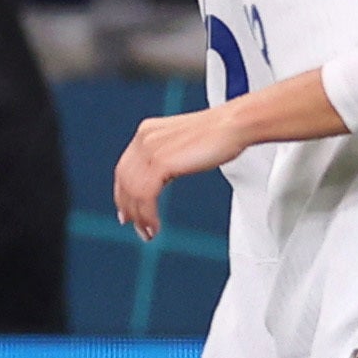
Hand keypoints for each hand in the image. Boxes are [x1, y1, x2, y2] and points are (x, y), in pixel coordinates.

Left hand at [113, 103, 251, 239]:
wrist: (234, 125)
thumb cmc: (222, 133)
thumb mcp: (187, 143)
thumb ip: (171, 155)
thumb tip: (168, 171)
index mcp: (147, 133)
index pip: (125, 168)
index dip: (123, 192)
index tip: (129, 210)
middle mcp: (144, 140)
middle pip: (124, 181)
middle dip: (129, 208)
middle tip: (138, 227)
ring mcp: (150, 150)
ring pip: (133, 191)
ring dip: (139, 216)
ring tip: (148, 232)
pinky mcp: (160, 162)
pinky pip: (145, 195)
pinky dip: (147, 215)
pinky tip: (155, 225)